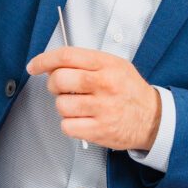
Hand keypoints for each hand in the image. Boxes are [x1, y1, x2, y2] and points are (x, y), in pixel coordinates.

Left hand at [27, 47, 161, 150]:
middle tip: (61, 87)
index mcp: (106, 64)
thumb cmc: (130, 90)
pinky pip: (67, 126)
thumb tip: (53, 63)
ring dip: (64, 106)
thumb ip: (86, 61)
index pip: (66, 56)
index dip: (44, 60)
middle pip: (59, 79)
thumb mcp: (115, 64)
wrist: (153, 118)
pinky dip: (70, 124)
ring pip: (61, 105)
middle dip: (53, 84)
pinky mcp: (99, 130)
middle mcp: (104, 84)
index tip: (34, 65)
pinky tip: (82, 119)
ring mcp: (102, 109)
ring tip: (78, 105)